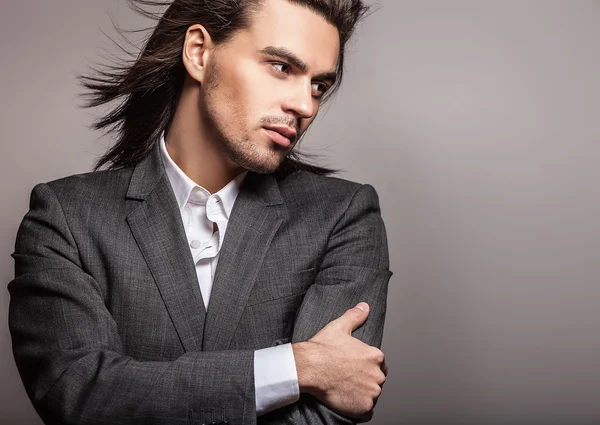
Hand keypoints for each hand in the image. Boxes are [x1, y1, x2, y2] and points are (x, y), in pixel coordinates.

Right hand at [293, 303, 386, 420]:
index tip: (353, 368)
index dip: (365, 367)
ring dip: (361, 395)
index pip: (378, 365)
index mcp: (375, 356)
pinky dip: (358, 409)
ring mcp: (372, 392)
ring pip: (371, 396)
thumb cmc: (322, 348)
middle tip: (347, 379)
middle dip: (364, 381)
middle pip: (375, 381)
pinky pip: (366, 412)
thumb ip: (355, 316)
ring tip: (345, 390)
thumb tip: (364, 306)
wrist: (309, 367)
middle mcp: (378, 375)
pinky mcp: (364, 407)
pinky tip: (346, 401)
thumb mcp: (339, 327)